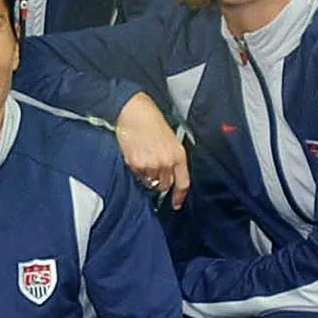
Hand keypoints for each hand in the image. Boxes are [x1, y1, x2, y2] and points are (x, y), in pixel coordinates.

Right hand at [115, 92, 188, 208]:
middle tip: (152, 168)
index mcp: (179, 155)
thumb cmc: (152, 122)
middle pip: (164, 185)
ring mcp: (152, 165)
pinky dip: (136, 169)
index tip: (176, 204)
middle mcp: (167, 162)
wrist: (135, 112)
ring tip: (143, 156)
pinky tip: (135, 154)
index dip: (179, 196)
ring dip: (146, 174)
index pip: (183, 182)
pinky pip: (137, 176)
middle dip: (159, 181)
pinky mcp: (137, 164)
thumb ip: (172, 158)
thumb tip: (168, 176)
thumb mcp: (170, 140)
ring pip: (149, 181)